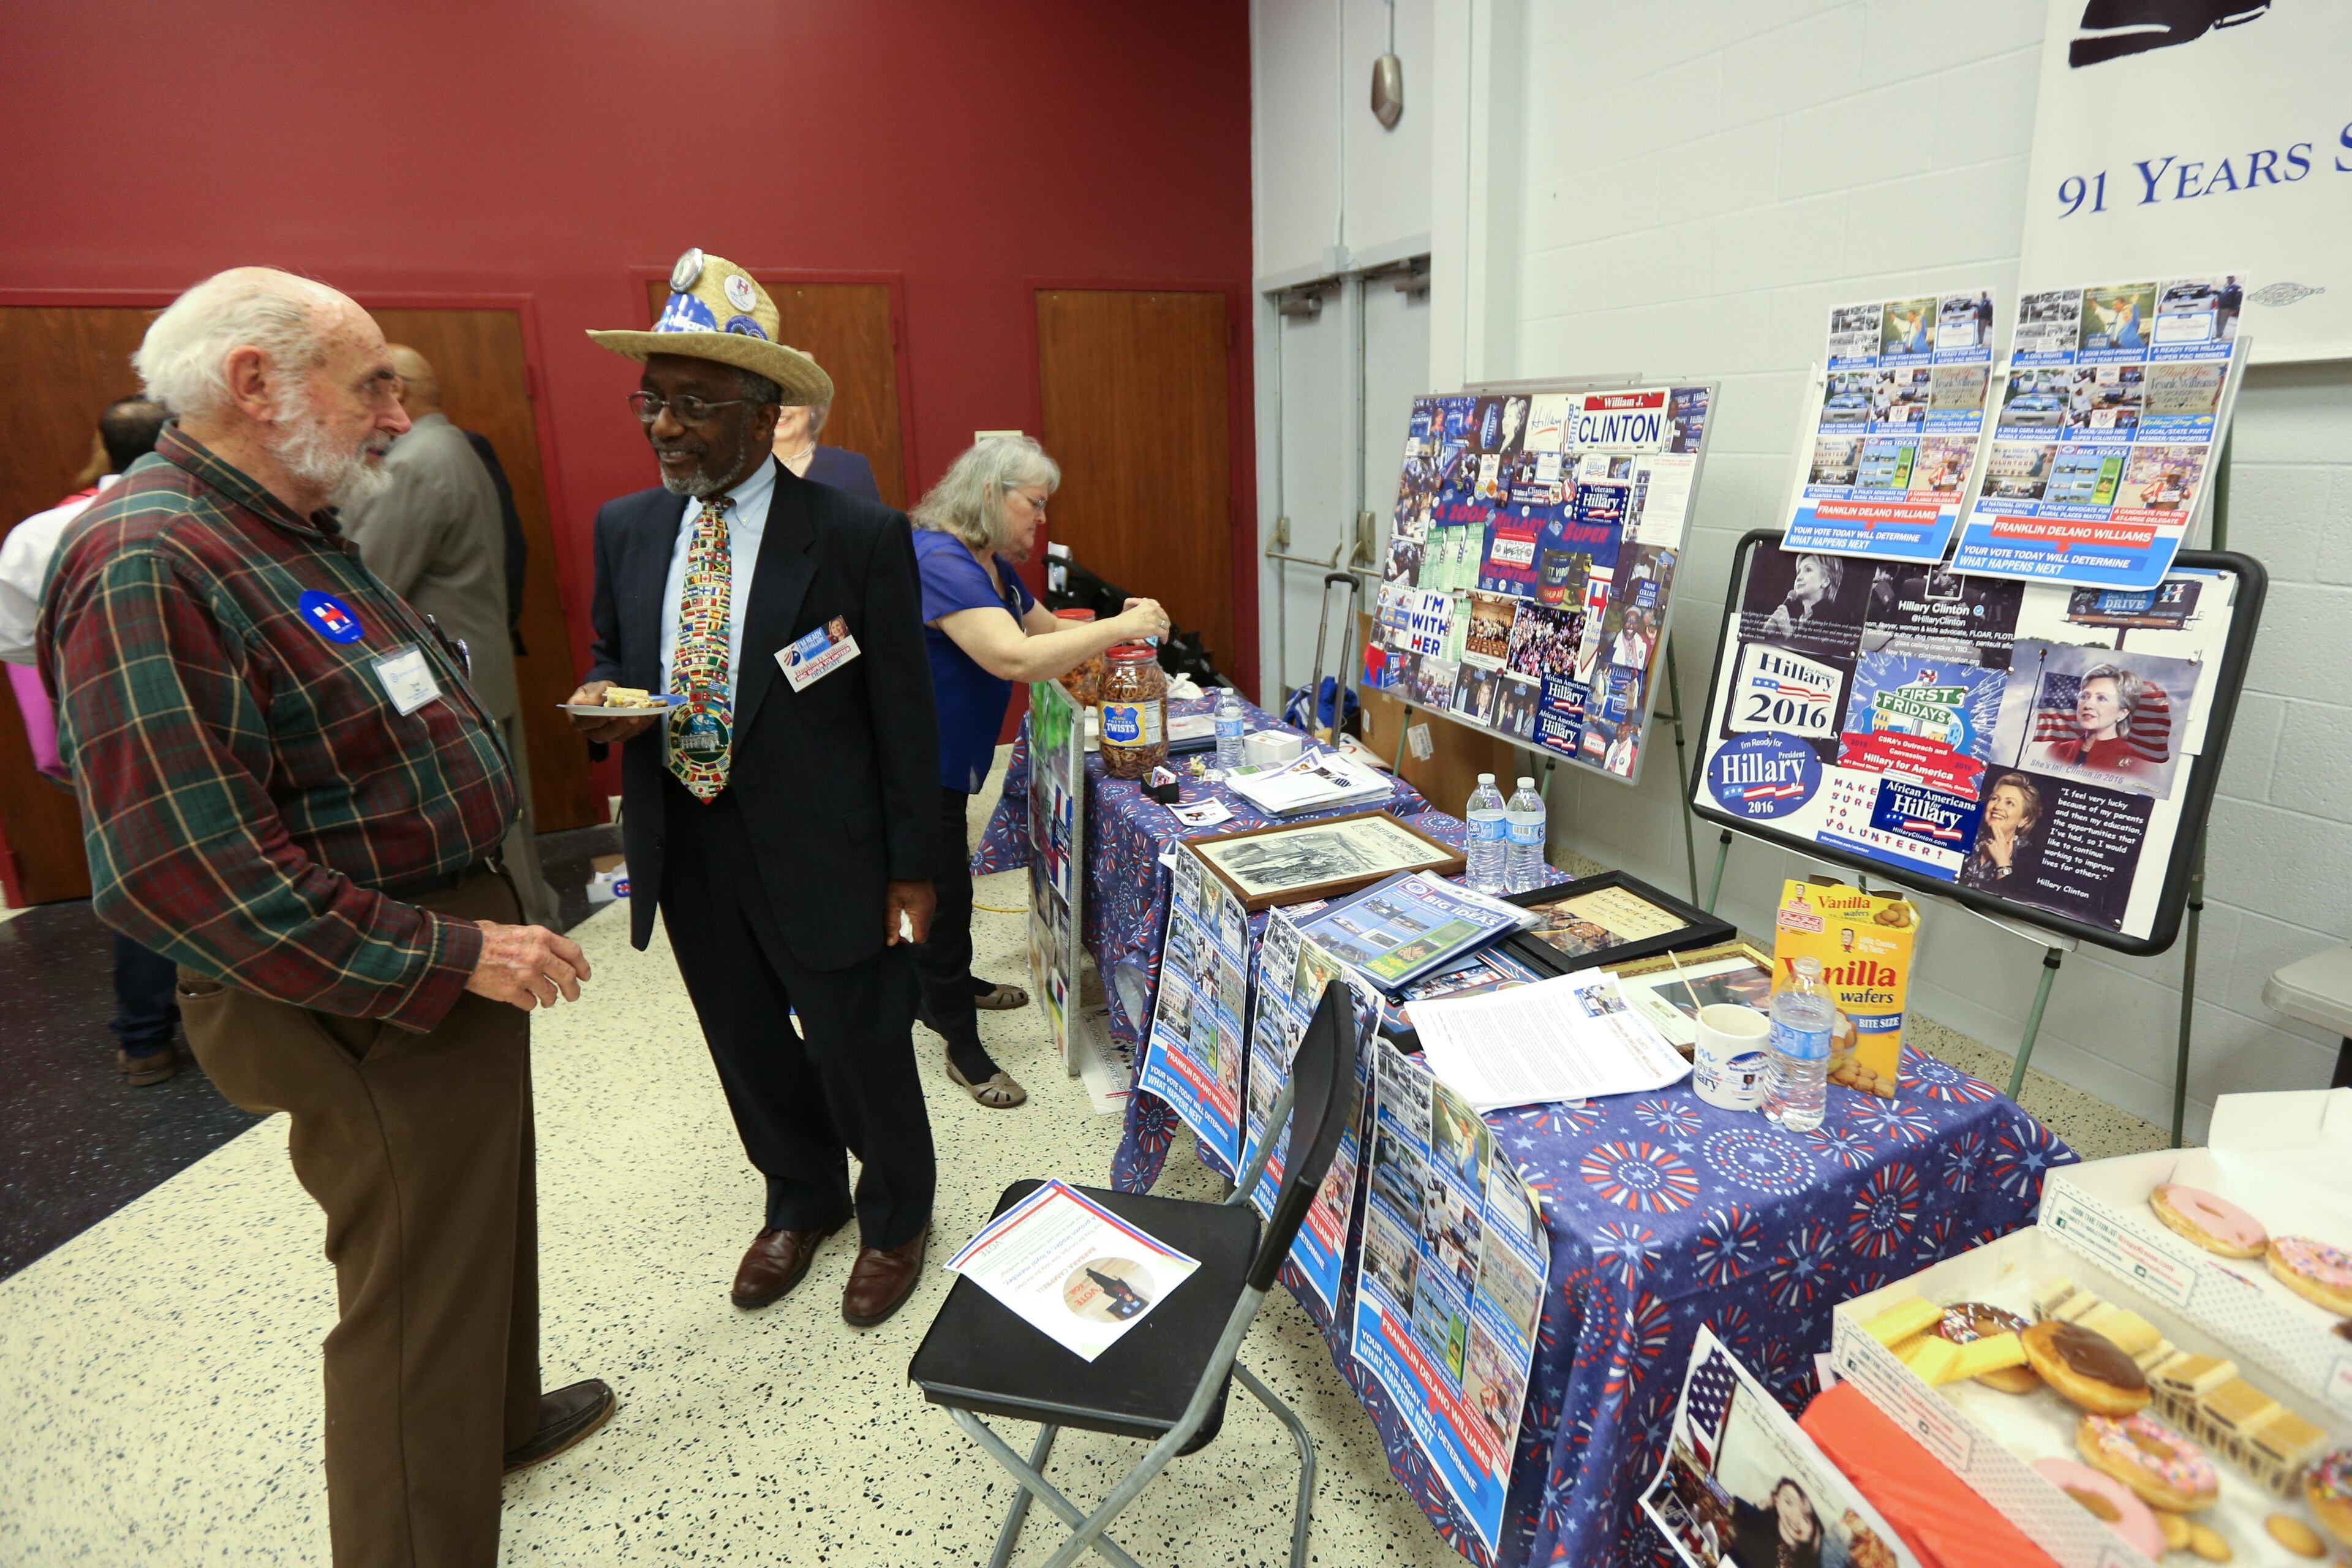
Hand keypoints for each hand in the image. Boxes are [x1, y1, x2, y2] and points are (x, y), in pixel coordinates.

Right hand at [466, 920, 591, 1010]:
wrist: (461, 951)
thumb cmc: (483, 938)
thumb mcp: (516, 930)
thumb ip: (534, 941)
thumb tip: (547, 951)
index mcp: (540, 937)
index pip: (573, 952)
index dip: (582, 966)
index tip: (585, 975)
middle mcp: (538, 956)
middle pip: (567, 976)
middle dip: (573, 989)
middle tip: (572, 995)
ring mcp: (526, 975)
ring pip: (550, 994)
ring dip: (549, 999)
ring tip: (546, 1000)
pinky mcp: (513, 992)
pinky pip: (530, 1004)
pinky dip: (528, 1003)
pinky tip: (523, 999)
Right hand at [566, 679, 659, 743]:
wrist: (605, 696)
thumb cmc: (595, 692)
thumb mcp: (592, 687)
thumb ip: (592, 694)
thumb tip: (587, 703)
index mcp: (578, 718)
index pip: (584, 723)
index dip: (596, 720)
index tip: (610, 714)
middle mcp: (590, 731)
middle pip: (602, 735)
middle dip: (618, 726)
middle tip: (631, 717)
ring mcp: (606, 736)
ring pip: (618, 737)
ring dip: (632, 727)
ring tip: (642, 715)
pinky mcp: (619, 736)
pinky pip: (630, 734)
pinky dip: (642, 725)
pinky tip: (650, 715)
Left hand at [885, 879, 935, 945]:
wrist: (910, 862)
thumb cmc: (899, 882)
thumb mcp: (891, 903)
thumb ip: (891, 924)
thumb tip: (891, 943)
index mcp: (922, 914)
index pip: (919, 938)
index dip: (906, 939)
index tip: (895, 928)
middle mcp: (930, 911)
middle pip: (921, 931)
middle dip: (907, 929)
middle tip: (895, 917)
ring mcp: (932, 904)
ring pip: (922, 921)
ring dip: (910, 920)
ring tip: (900, 908)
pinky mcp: (930, 898)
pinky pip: (923, 912)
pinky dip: (914, 912)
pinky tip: (905, 903)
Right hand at [1116, 597, 1170, 641]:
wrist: (1119, 627)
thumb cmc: (1123, 620)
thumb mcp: (1131, 607)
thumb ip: (1139, 605)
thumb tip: (1149, 609)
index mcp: (1147, 603)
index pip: (1159, 609)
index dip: (1162, 616)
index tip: (1161, 621)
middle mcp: (1152, 609)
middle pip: (1165, 617)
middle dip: (1165, 624)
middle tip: (1164, 629)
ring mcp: (1154, 618)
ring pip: (1166, 625)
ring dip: (1165, 631)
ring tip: (1164, 636)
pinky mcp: (1154, 628)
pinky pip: (1163, 633)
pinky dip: (1164, 638)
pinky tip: (1163, 640)